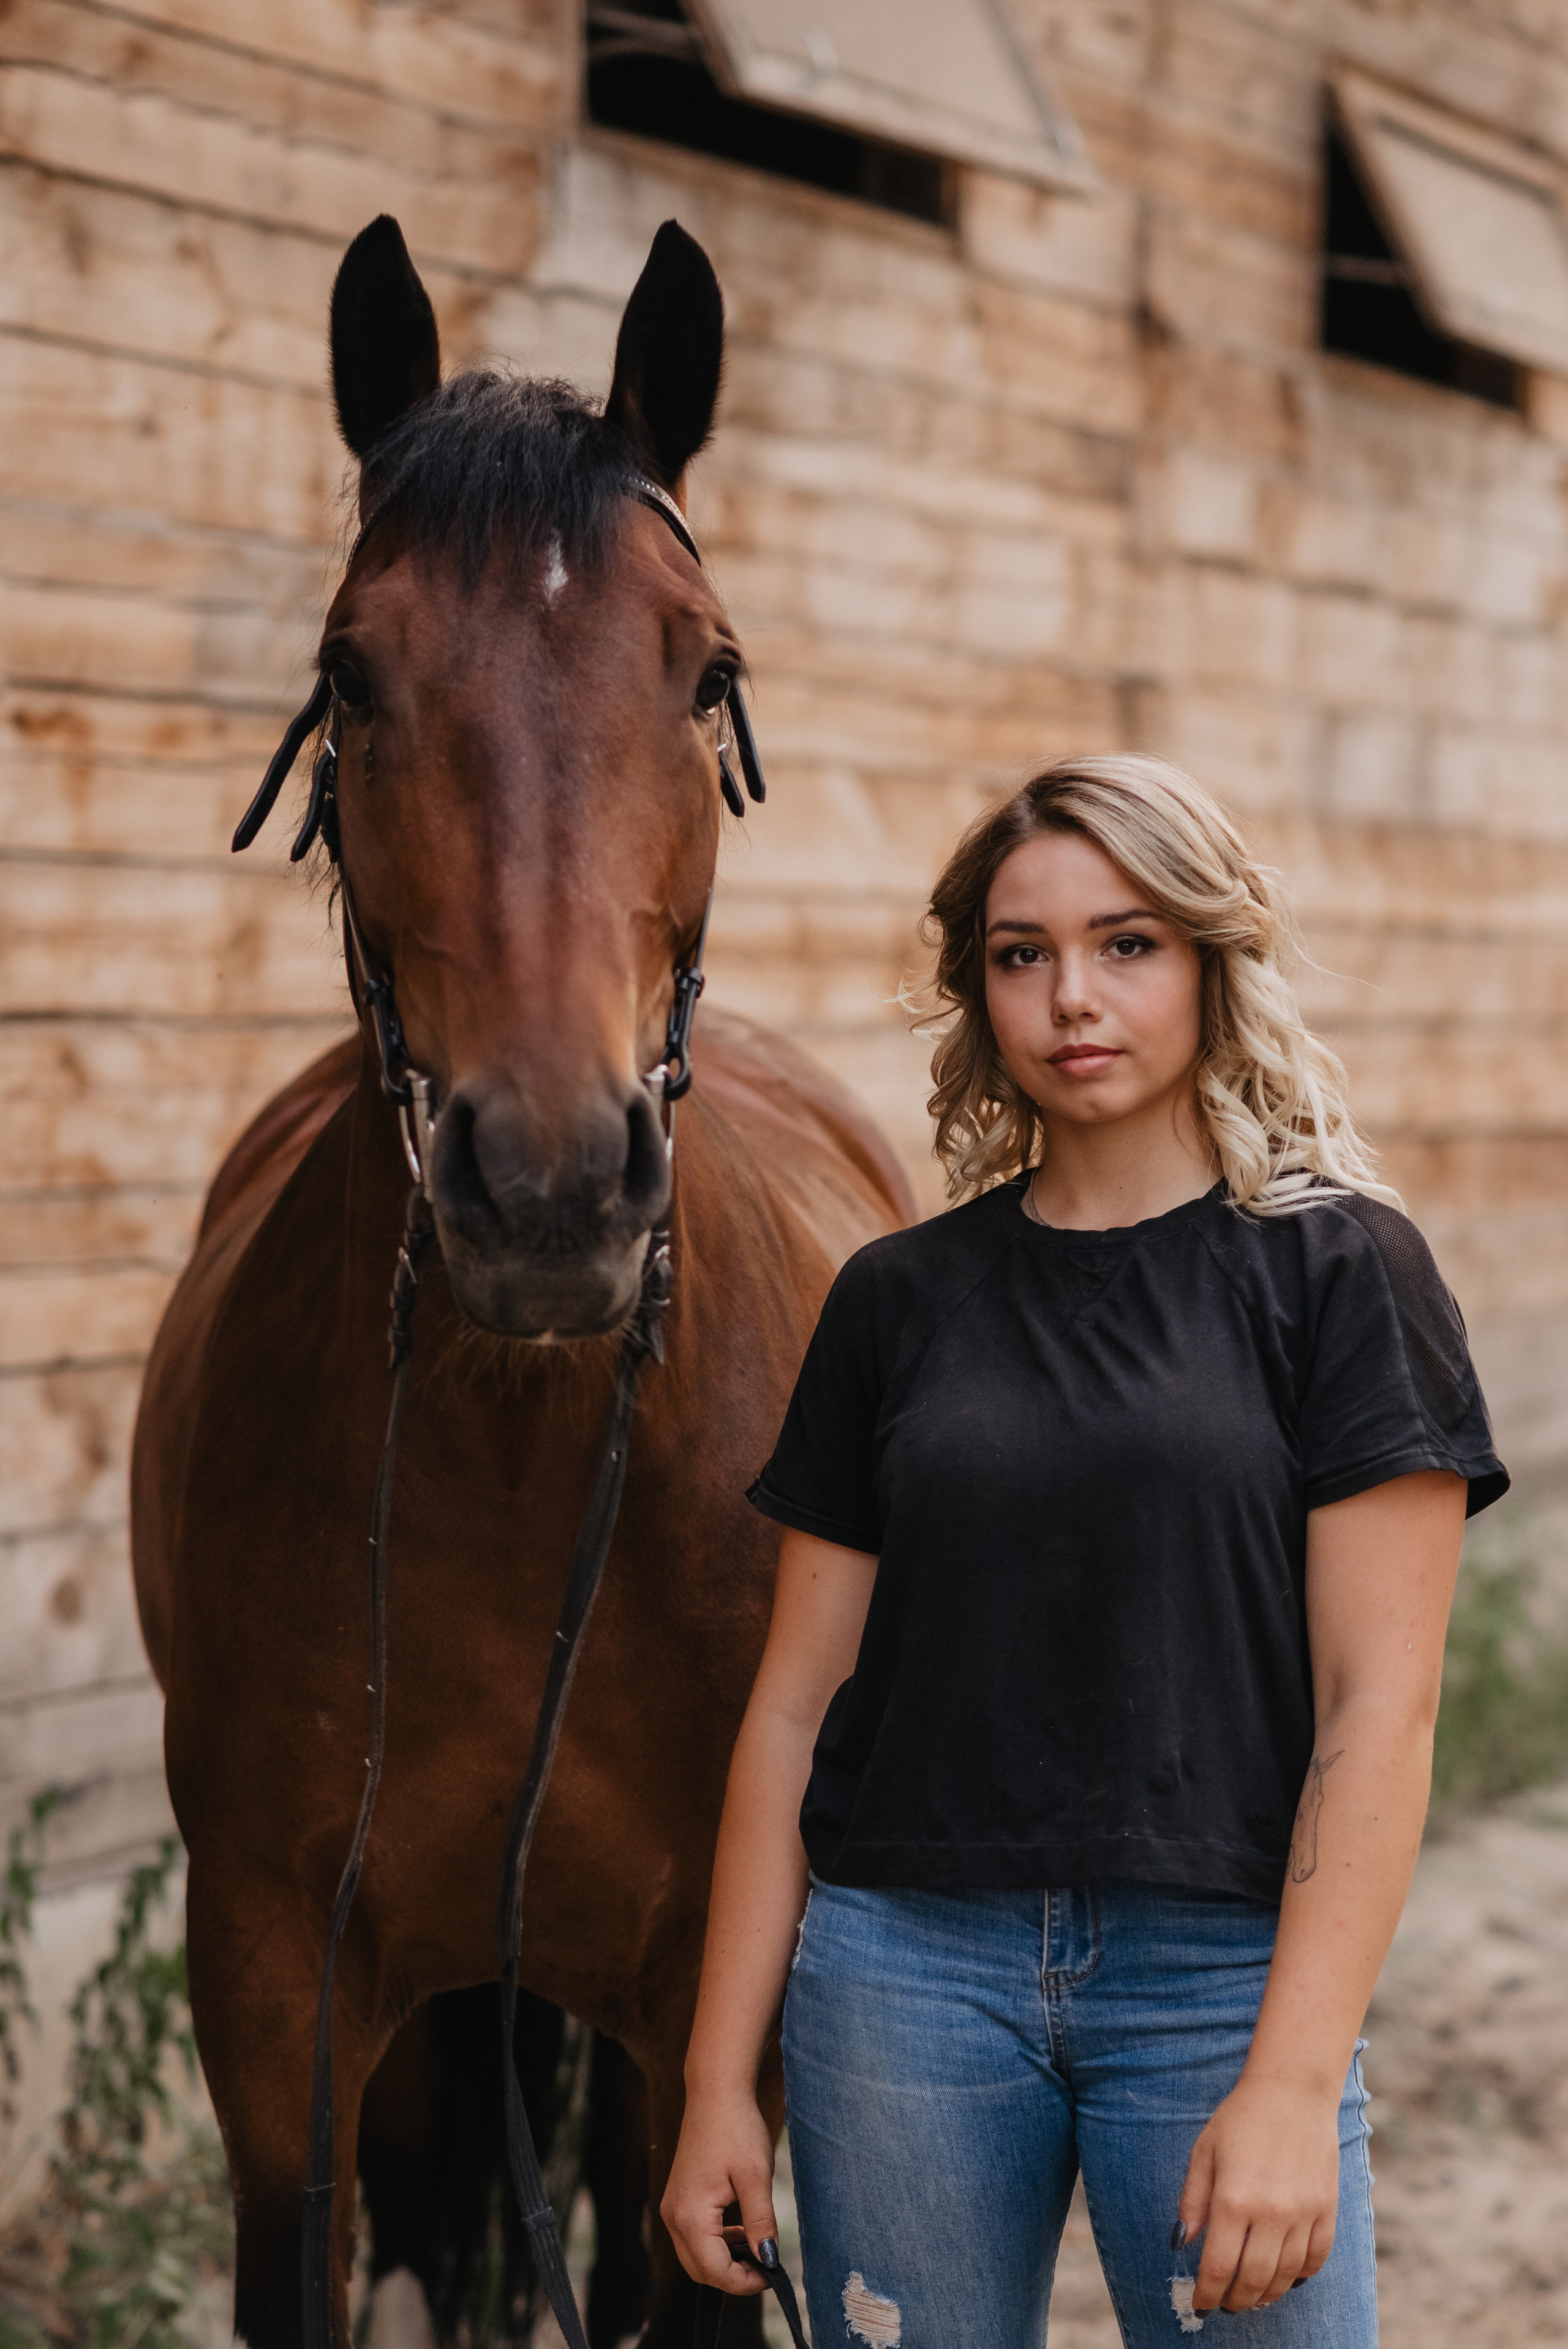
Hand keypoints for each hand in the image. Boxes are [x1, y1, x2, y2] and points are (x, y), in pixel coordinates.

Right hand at [660, 2088, 778, 2294]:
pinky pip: (693, 2237)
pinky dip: (716, 2244)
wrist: (716, 2093)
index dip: (744, 2282)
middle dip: (733, 2277)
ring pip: (695, 2256)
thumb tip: (768, 2260)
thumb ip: (760, 2224)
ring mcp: (672, 2207)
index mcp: (690, 2215)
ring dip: (724, 2261)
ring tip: (756, 2248)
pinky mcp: (678, 2199)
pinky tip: (740, 2231)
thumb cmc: (737, 2129)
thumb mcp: (756, 2178)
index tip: (772, 2276)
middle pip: (700, 2270)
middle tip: (765, 2267)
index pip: (714, 2271)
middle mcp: (673, 2216)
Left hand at [1176, 2075, 1339, 2311]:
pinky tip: (1287, 2278)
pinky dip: (1301, 2276)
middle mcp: (1270, 2213)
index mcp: (1233, 2199)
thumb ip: (1193, 2201)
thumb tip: (1182, 2243)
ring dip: (1267, 2295)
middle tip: (1226, 2304)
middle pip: (1253, 2280)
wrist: (1292, 2091)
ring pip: (1286, 2276)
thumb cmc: (1241, 2118)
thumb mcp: (1204, 2152)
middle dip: (1236, 2300)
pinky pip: (1316, 2259)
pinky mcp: (1327, 2209)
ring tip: (1253, 2297)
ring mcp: (1303, 2214)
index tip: (1200, 2305)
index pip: (1219, 2267)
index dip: (1207, 2293)